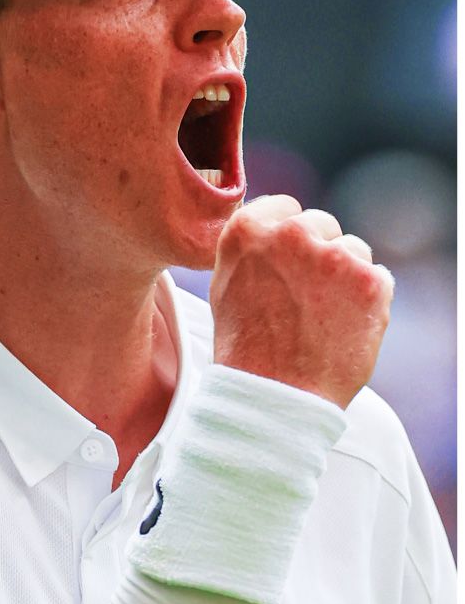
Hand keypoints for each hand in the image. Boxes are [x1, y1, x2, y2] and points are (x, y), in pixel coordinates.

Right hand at [209, 195, 393, 408]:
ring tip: (323, 316)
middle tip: (307, 295)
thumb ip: (252, 250)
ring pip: (353, 249)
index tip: (290, 260)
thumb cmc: (247, 348)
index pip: (285, 207)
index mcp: (248, 230)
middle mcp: (290, 234)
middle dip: (319, 253)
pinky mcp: (369, 281)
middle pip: (321, 223)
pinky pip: (377, 278)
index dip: (288, 236)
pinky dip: (367, 301)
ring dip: (345, 275)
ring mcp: (333, 256)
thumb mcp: (225, 285)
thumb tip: (273, 232)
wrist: (276, 396)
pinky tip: (344, 326)